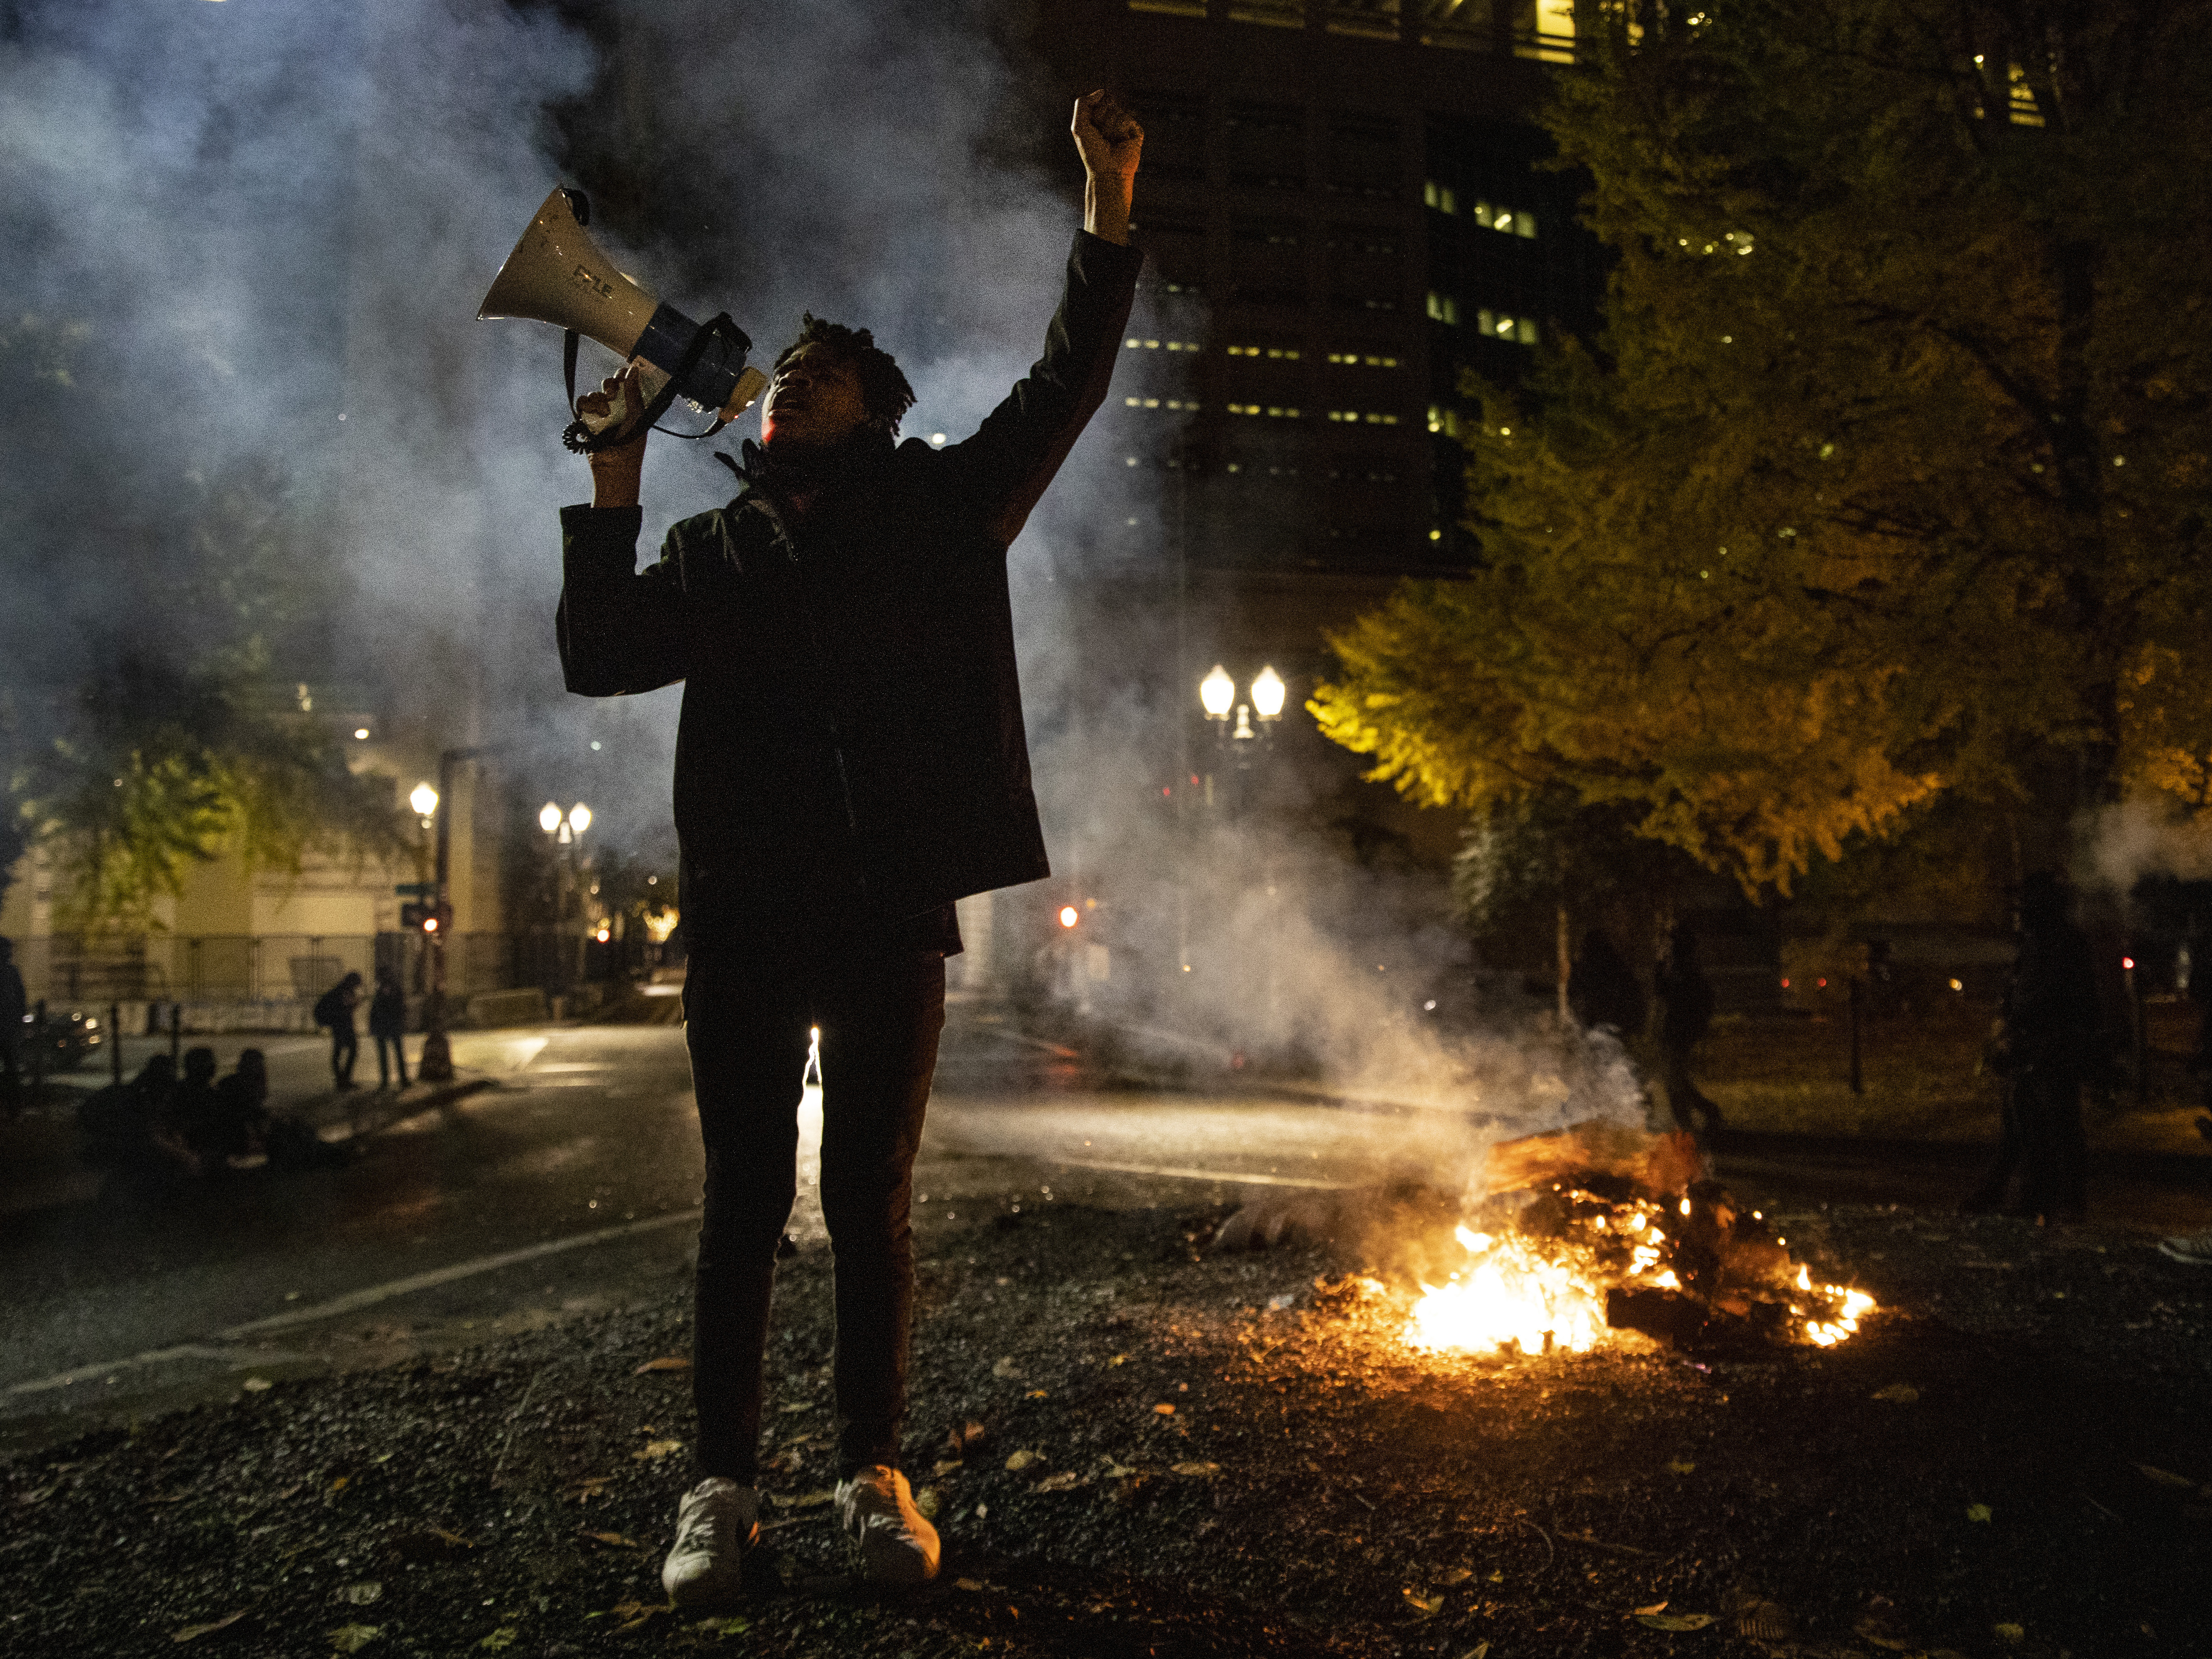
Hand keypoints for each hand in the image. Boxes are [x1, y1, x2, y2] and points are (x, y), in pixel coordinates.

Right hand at [580, 363, 647, 507]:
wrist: (616, 464)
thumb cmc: (632, 443)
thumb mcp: (637, 415)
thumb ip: (633, 391)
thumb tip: (633, 368)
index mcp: (630, 405)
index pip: (625, 383)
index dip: (623, 375)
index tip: (624, 374)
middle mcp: (615, 407)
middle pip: (608, 384)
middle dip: (610, 385)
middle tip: (613, 394)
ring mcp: (599, 413)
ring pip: (594, 393)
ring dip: (599, 400)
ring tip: (606, 414)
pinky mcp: (586, 420)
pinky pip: (582, 403)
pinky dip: (587, 406)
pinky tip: (596, 416)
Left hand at [1072, 91, 1141, 244]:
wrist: (1108, 172)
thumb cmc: (1092, 153)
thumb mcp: (1078, 126)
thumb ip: (1083, 103)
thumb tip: (1102, 91)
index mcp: (1098, 118)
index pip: (1098, 98)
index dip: (1093, 112)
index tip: (1091, 128)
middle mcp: (1112, 119)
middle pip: (1108, 102)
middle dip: (1101, 118)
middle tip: (1101, 136)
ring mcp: (1124, 125)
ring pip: (1117, 111)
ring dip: (1110, 127)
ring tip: (1110, 142)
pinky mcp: (1136, 131)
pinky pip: (1127, 119)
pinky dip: (1120, 130)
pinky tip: (1121, 142)